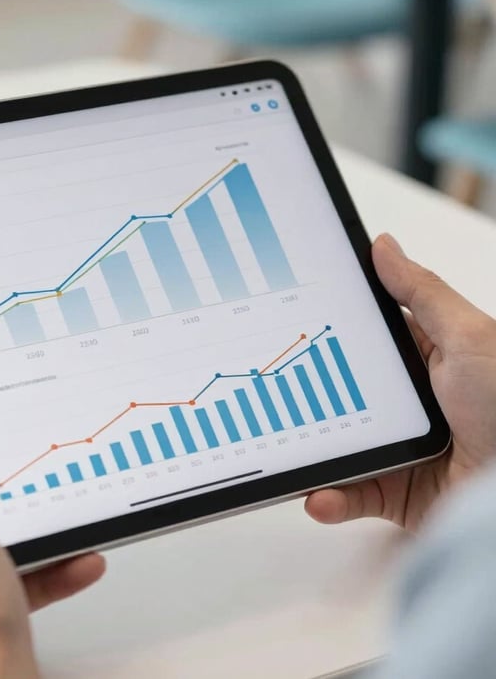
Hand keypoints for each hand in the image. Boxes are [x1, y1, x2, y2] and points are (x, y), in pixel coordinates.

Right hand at [306, 233, 495, 532]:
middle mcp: (411, 403)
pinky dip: (330, 496)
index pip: (370, 338)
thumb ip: (420, 293)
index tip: (294, 317)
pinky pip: (353, 494)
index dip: (332, 327)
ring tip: (287, 442)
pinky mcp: (398, 492)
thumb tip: (384, 247)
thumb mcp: (468, 337)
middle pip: (346, 389)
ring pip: (341, 443)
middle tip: (276, 380)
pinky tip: (318, 493)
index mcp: (429, 360)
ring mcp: (401, 448)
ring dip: (314, 448)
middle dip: (311, 389)